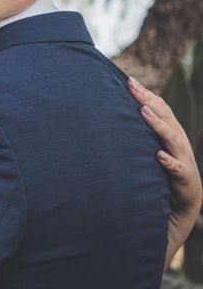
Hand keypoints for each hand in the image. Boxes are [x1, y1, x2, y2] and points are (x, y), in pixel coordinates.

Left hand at [128, 77, 201, 268]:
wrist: (176, 210)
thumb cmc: (157, 176)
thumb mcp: (144, 153)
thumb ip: (132, 136)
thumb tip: (103, 117)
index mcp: (169, 135)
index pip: (159, 109)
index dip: (145, 94)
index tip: (127, 80)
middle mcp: (178, 145)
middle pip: (166, 118)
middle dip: (149, 101)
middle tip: (132, 86)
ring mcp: (184, 162)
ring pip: (174, 139)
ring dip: (158, 125)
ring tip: (142, 113)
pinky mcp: (186, 183)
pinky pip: (178, 171)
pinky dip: (169, 163)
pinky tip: (158, 156)